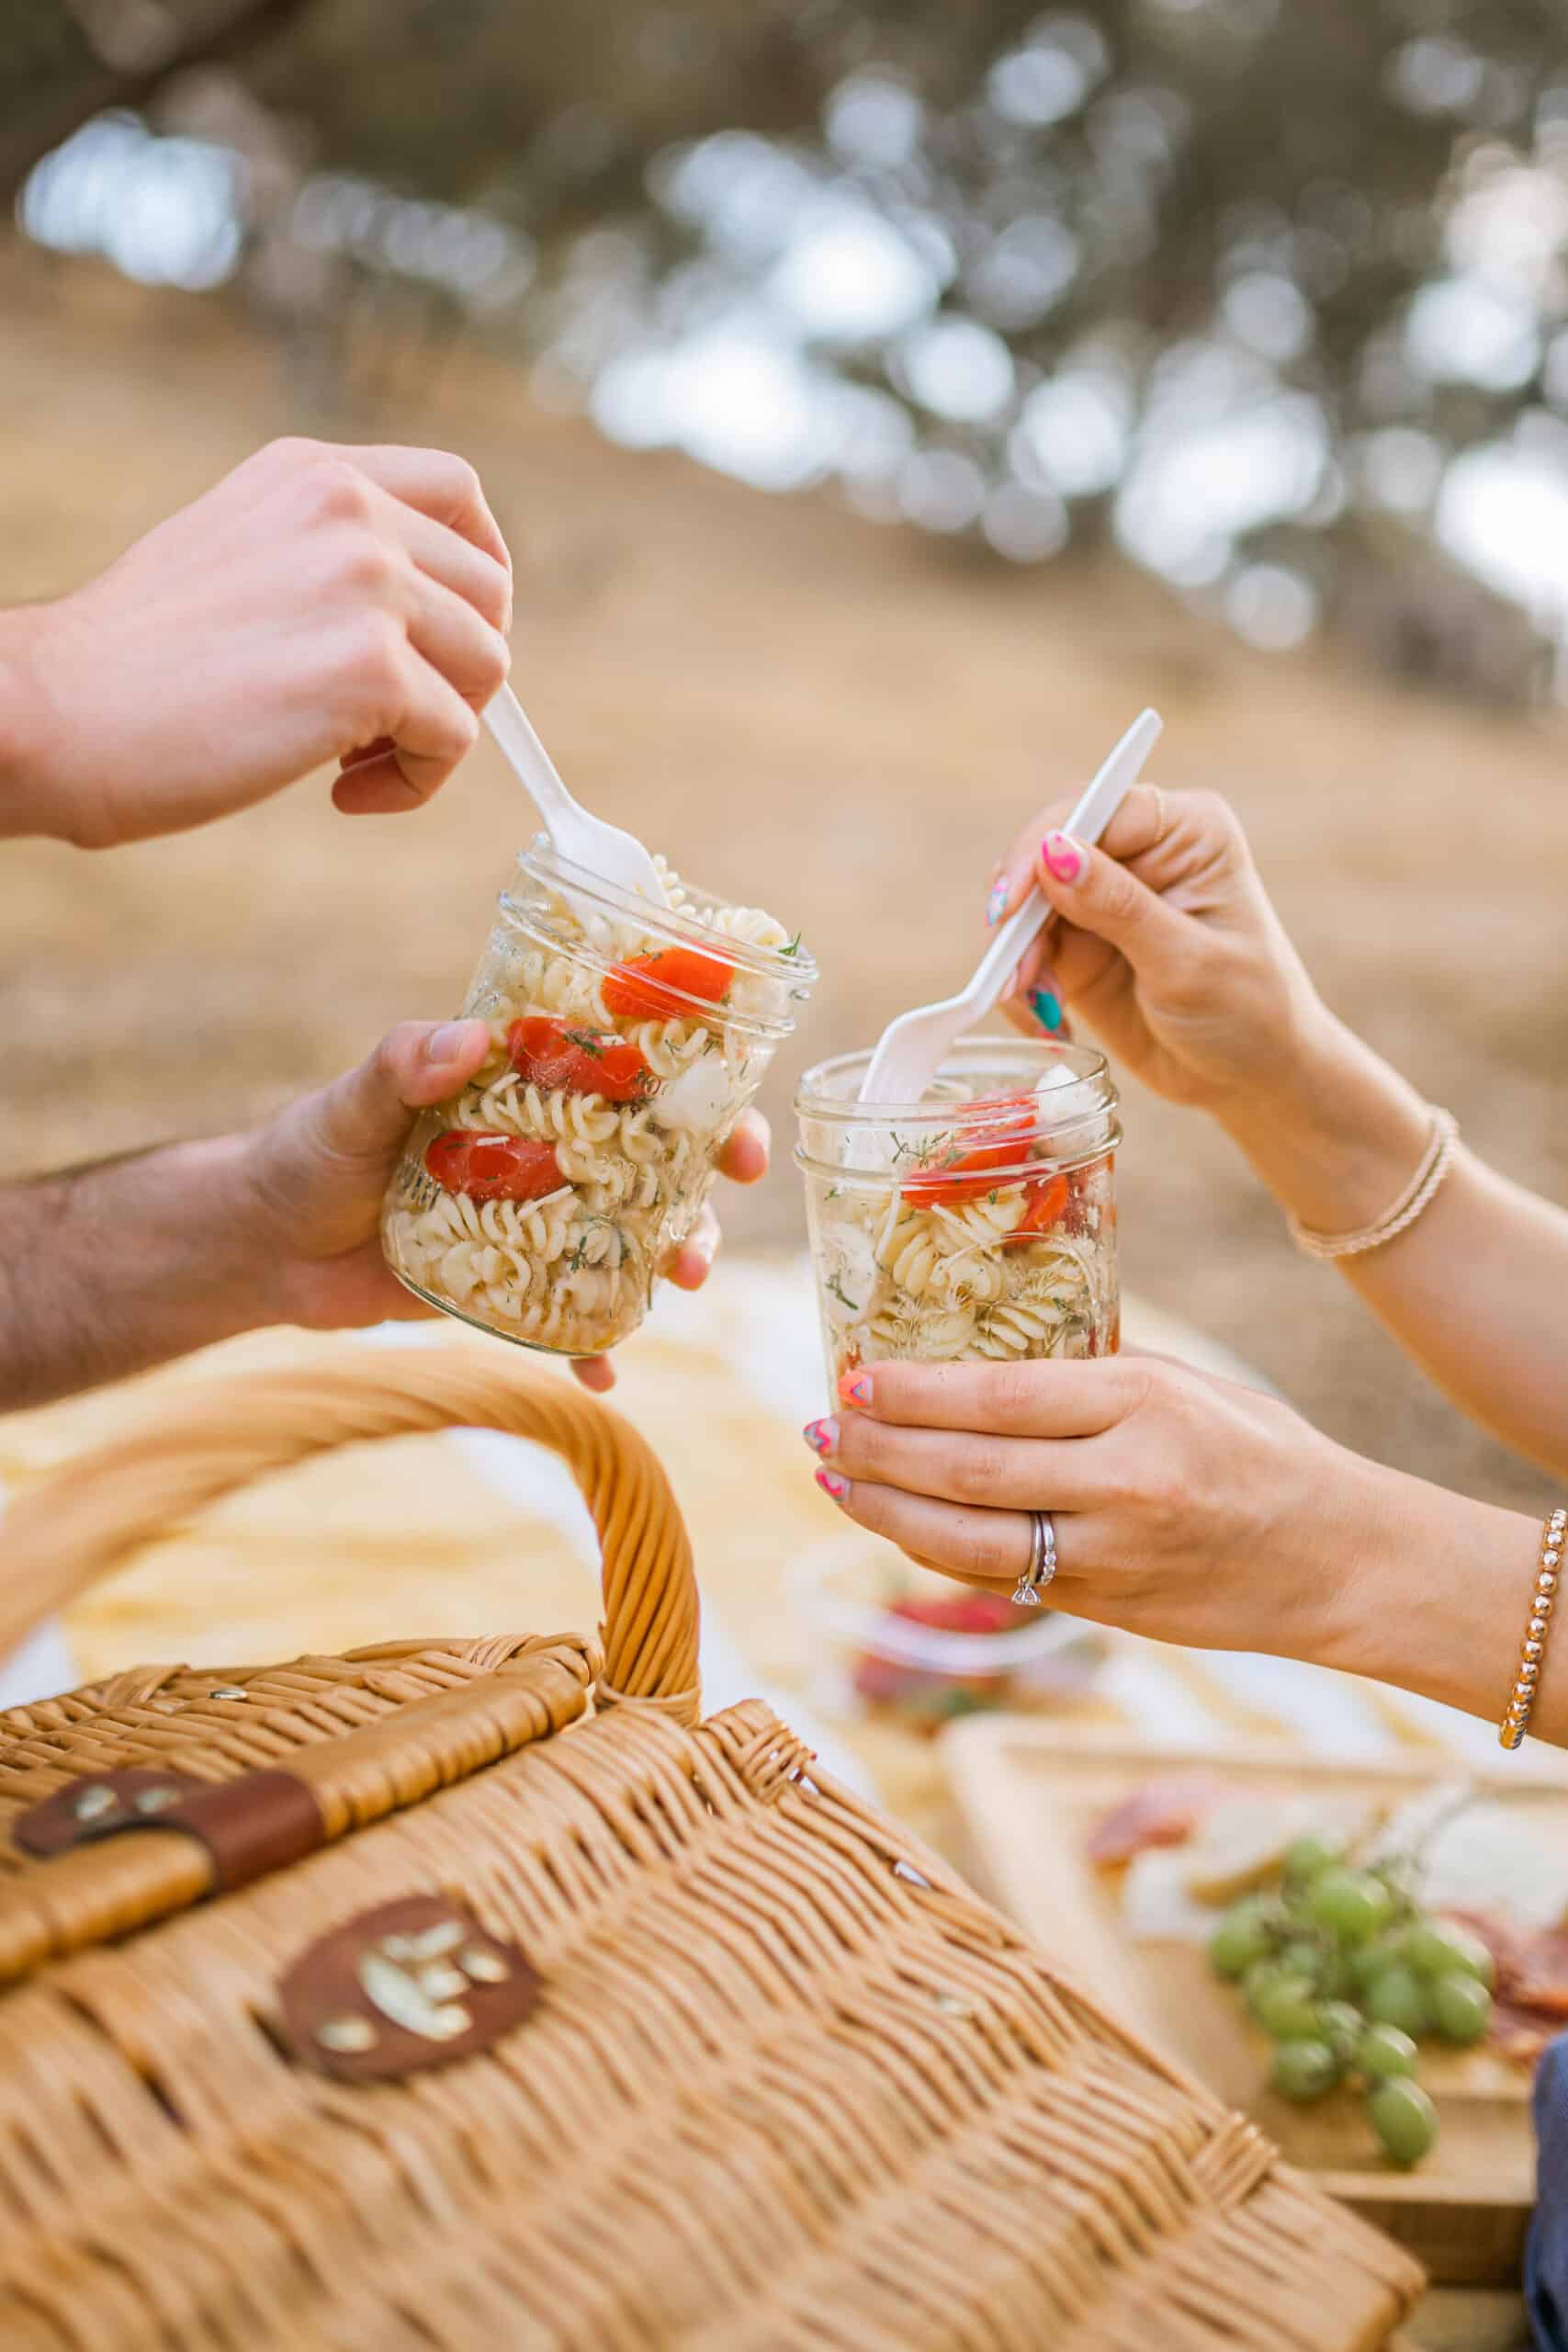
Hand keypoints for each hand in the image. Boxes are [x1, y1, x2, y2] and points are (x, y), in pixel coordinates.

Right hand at [1, 438, 511, 847]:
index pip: (457, 490)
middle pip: (488, 594)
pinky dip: (413, 783)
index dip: (480, 570)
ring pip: (487, 668)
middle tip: (385, 722)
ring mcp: (365, 584)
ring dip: (437, 733)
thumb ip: (328, 559)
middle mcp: (348, 510)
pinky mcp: (371, 669)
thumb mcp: (241, 555)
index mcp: (314, 474)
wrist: (55, 711)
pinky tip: (343, 794)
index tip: (448, 634)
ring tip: (352, 764)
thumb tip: (426, 619)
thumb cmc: (134, 664)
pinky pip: (454, 740)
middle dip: (457, 670)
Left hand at [239, 1019, 767, 1387]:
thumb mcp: (354, 1102)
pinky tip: (606, 1373)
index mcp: (524, 1091)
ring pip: (628, 1241)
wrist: (264, 1247)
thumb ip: (403, 1066)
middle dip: (705, 1183)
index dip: (696, 1093)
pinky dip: (595, 1347)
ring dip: (669, 1258)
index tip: (732, 1115)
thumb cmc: (310, 1151)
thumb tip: (468, 1041)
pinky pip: (570, 1322)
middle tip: (726, 1197)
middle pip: (653, 1165)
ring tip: (682, 1280)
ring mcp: (536, 1224)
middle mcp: (546, 1155)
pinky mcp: (511, 1289)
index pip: (627, 1078)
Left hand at [803, 1354, 1382, 1661]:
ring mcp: (1113, 1556)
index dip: (912, 1394)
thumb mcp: (1183, 1385)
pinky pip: (999, 1578)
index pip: (998, 1399)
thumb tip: (972, 1361)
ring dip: (886, 1510)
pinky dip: (935, 1552)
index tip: (852, 1378)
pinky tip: (896, 1522)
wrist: (1341, 1559)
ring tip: (835, 1480)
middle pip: (967, 1471)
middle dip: (878, 1451)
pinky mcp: (1106, 1608)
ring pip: (967, 1541)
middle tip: (821, 1429)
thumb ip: (1087, 1377)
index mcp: (1143, 1405)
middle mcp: (1124, 1483)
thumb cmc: (1260, 1451)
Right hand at [985, 783, 1326, 1120]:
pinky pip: (1025, 950)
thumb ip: (1119, 907)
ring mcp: (1105, 898)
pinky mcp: (1080, 944)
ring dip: (1016, 956)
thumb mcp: (1188, 963)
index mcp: (1187, 832)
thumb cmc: (1249, 1013)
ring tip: (1035, 1007)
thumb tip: (1053, 852)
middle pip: (1048, 849)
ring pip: (1027, 903)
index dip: (1043, 846)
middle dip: (1020, 912)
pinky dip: (1021, 986)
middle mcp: (1142, 852)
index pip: (1098, 810)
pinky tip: (1049, 1023)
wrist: (1252, 1080)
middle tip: (1012, 974)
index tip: (1011, 905)